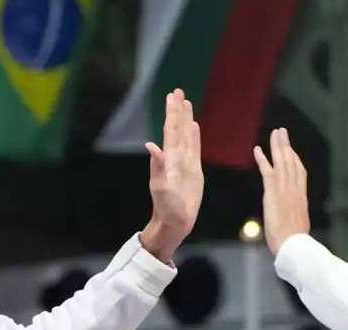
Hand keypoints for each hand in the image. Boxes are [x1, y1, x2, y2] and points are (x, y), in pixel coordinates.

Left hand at [142, 89, 203, 262]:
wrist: (174, 221)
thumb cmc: (166, 207)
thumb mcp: (160, 187)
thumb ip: (157, 165)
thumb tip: (151, 145)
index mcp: (168, 159)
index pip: (171, 130)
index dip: (172, 113)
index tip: (172, 96)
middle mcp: (176, 157)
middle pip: (178, 128)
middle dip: (178, 110)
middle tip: (178, 91)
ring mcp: (186, 163)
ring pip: (186, 135)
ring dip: (186, 119)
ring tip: (187, 103)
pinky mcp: (194, 172)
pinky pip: (195, 149)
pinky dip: (195, 136)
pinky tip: (194, 126)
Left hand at [254, 128, 309, 254]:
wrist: (294, 245)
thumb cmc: (295, 242)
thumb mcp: (298, 225)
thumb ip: (295, 216)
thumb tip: (294, 217)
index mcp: (301, 197)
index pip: (299, 172)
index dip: (295, 158)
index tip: (291, 148)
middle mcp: (294, 189)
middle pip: (291, 161)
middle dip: (286, 145)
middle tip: (282, 132)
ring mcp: (284, 190)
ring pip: (281, 162)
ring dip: (277, 146)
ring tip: (275, 133)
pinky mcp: (273, 194)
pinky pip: (267, 171)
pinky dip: (262, 159)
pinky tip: (257, 149)